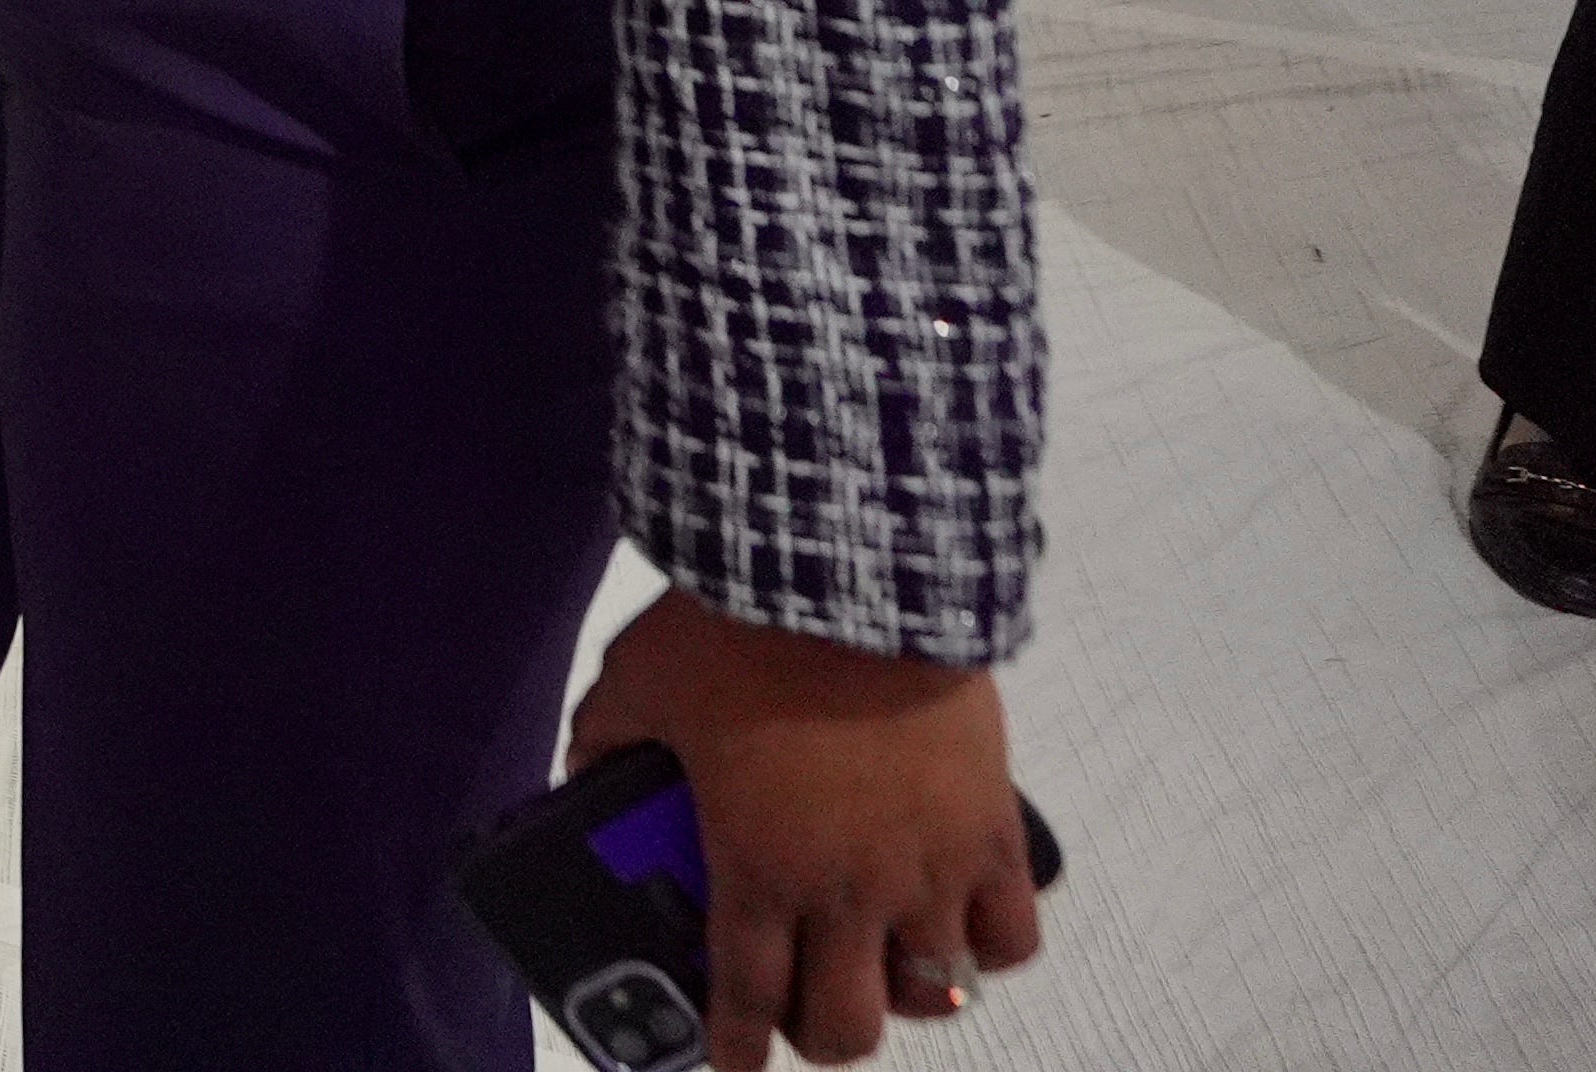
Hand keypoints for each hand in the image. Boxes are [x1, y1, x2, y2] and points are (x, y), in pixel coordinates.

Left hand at [567, 590, 1044, 1065]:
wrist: (851, 572)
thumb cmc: (738, 629)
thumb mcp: (636, 684)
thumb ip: (604, 744)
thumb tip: (584, 777)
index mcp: (758, 869)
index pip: (747, 1002)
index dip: (736, 1049)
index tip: (730, 1059)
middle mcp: (849, 891)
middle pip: (848, 1027)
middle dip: (821, 1031)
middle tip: (804, 1000)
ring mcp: (930, 868)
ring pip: (936, 993)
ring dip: (903, 988)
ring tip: (881, 957)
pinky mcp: (993, 832)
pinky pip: (1012, 934)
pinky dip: (987, 942)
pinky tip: (958, 917)